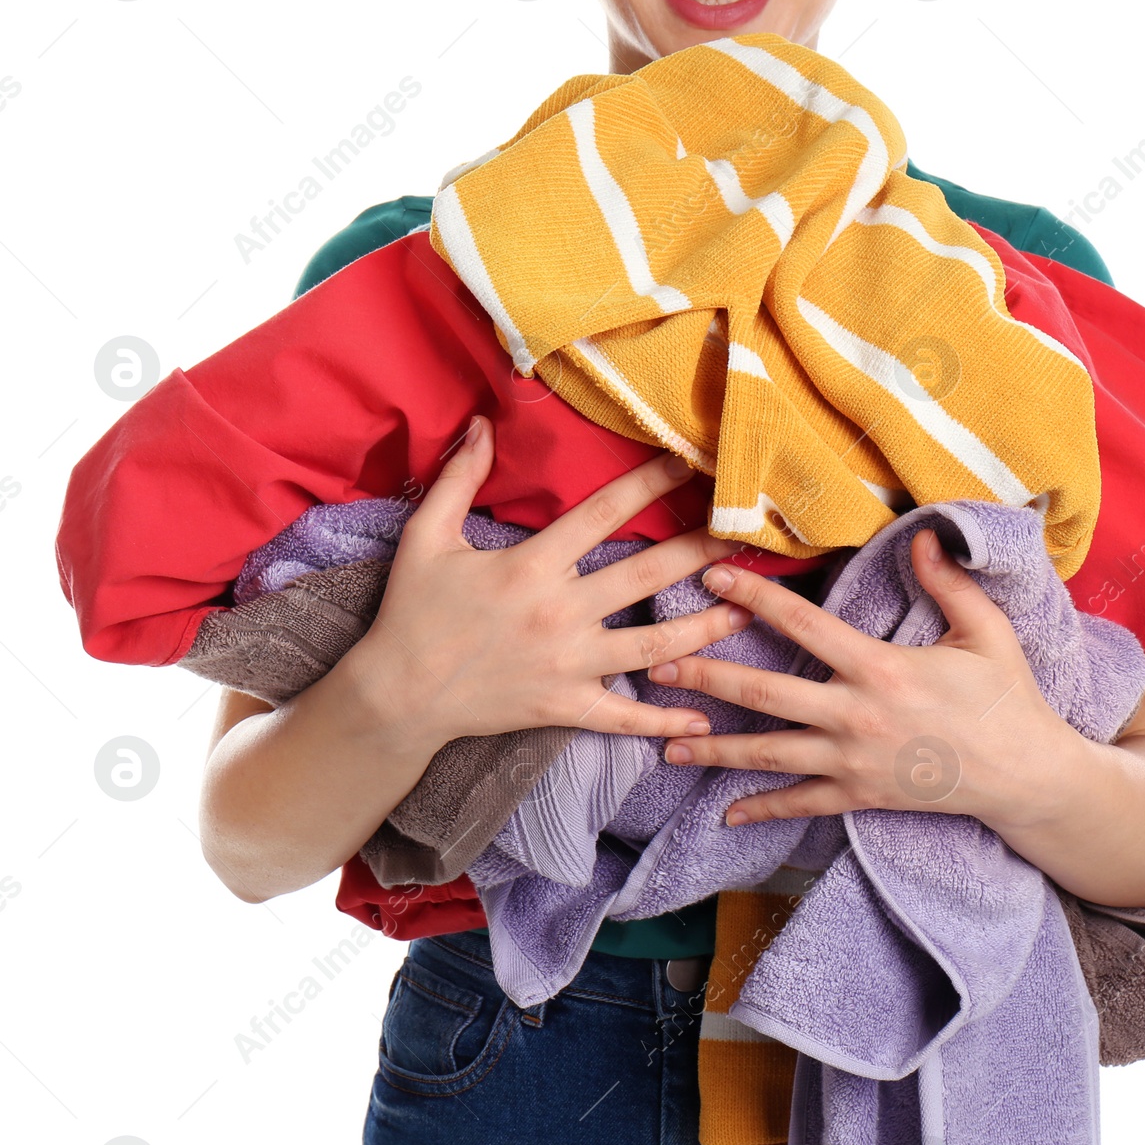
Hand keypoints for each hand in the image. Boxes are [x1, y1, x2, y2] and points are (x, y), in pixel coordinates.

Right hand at [348, 417, 750, 747]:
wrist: (397, 696)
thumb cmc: (412, 612)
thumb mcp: (426, 538)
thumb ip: (458, 479)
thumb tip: (484, 426)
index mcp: (532, 566)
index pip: (602, 514)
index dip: (648, 484)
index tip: (688, 463)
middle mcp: (560, 612)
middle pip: (647, 574)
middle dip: (702, 551)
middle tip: (746, 534)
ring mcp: (568, 664)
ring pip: (654, 646)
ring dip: (706, 629)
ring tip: (748, 611)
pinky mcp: (565, 706)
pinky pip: (623, 715)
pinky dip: (663, 718)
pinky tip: (703, 717)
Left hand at [648, 528, 1085, 829]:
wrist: (1027, 776)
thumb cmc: (1006, 698)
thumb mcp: (986, 631)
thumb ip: (948, 582)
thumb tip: (920, 534)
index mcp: (881, 668)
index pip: (804, 625)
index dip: (755, 597)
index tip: (713, 576)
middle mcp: (856, 716)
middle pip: (766, 694)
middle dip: (707, 679)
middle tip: (657, 666)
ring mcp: (854, 762)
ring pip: (769, 754)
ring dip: (714, 750)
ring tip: (665, 742)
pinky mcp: (860, 796)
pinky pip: (802, 805)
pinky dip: (763, 811)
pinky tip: (726, 814)